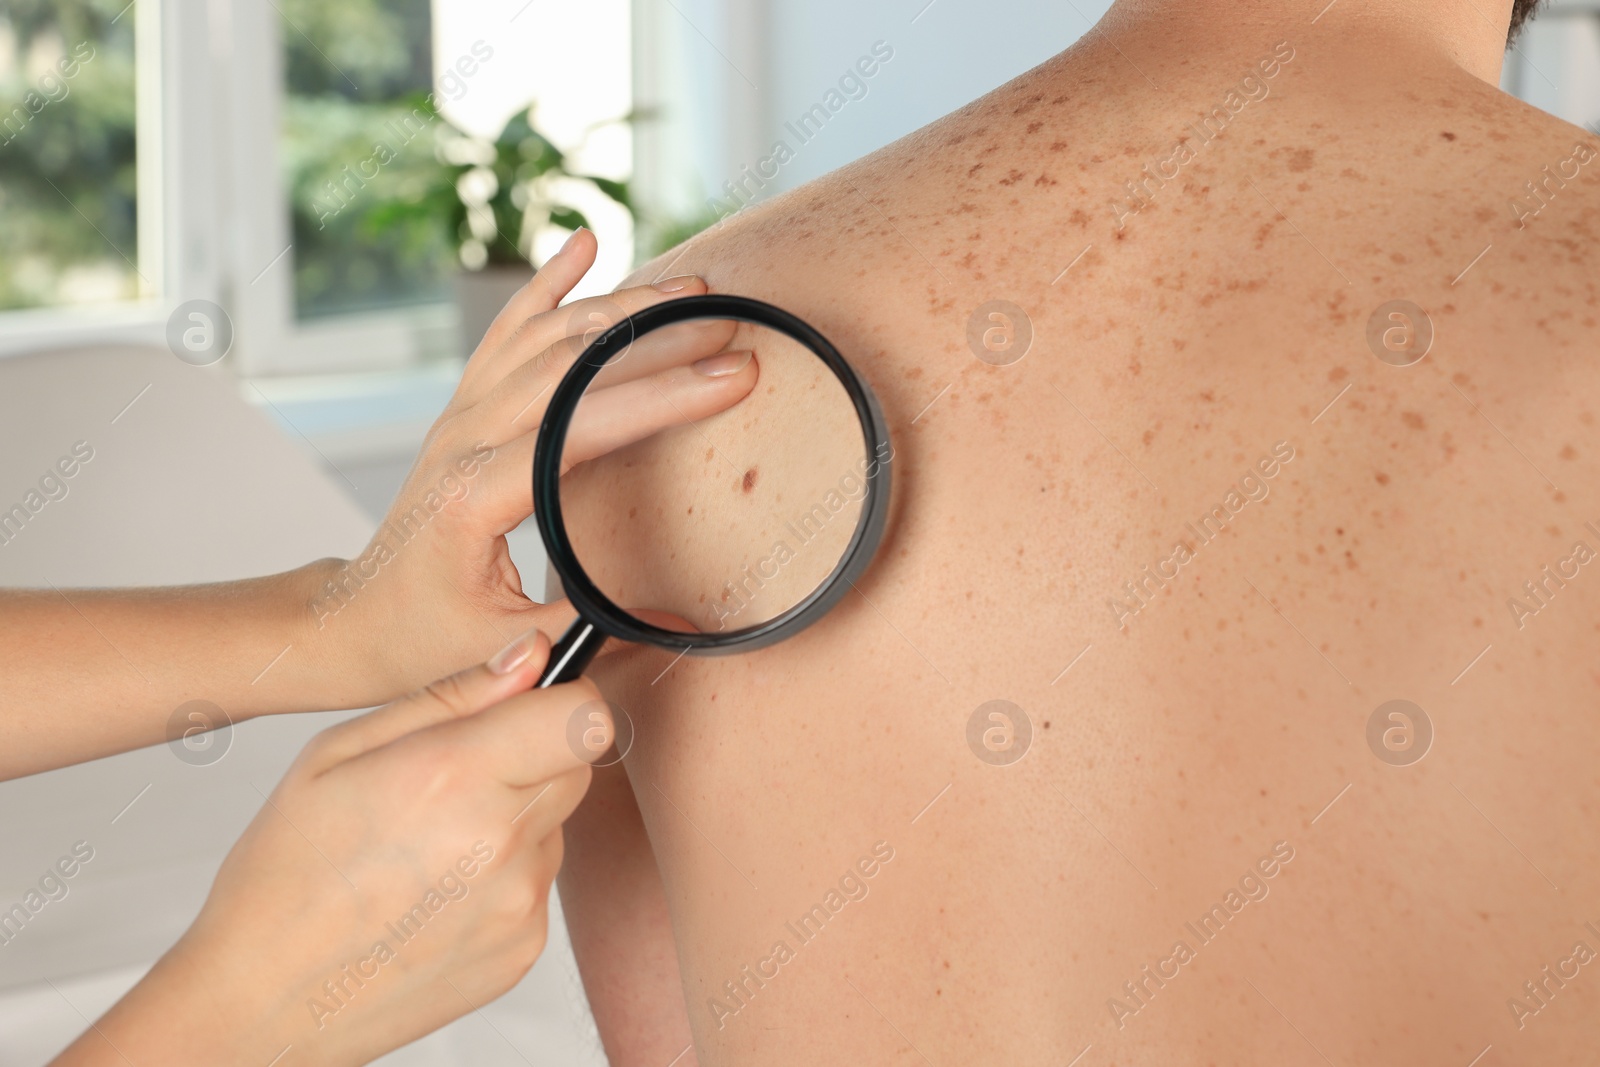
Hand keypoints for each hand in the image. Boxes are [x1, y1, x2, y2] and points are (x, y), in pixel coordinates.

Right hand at [54, 628, 612, 1066]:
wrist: (262, 1001)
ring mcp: (519, 903)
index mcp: (453, 777)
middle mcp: (500, 842)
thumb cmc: (284, 875)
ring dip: (514, 817)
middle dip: (534, 753)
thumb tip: (531, 656)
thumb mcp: (339, 753)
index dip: (561, 698)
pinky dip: (503, 876)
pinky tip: (436, 892)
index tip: (528, 704)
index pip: (584, 716)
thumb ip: (452, 696)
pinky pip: (539, 882)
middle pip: (578, 764)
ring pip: (555, 822)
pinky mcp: (524, 948)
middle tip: (456, 776)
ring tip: (430, 846)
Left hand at [304, 228, 757, 701]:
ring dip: (620, 306)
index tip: (733, 378)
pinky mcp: (463, 409)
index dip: (663, 397)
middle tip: (732, 327)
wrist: (355, 617)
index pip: (582, 425)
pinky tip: (585, 244)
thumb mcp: (510, 646)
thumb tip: (685, 618)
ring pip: (545, 338)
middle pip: (571, 366)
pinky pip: (509, 331)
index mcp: (476, 494)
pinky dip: (548, 284)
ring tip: (693, 291)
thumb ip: (594, 622)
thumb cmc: (425, 637)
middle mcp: (463, 438)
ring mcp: (460, 415)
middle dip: (659, 341)